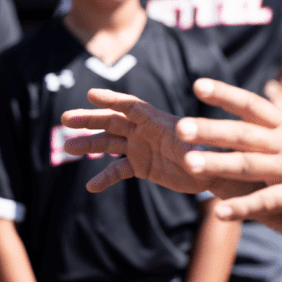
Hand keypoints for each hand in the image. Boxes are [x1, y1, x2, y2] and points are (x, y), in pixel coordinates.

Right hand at [61, 89, 208, 194]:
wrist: (216, 171)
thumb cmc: (212, 154)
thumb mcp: (200, 149)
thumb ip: (188, 147)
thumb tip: (184, 146)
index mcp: (158, 122)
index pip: (131, 106)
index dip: (112, 99)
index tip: (91, 95)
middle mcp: (146, 131)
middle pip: (113, 121)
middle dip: (89, 119)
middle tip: (65, 119)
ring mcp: (142, 148)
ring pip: (110, 143)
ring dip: (89, 144)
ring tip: (67, 147)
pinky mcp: (143, 166)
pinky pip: (119, 170)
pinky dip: (105, 176)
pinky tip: (91, 186)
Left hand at [175, 79, 281, 230]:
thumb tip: (266, 95)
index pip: (252, 105)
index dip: (224, 94)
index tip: (196, 85)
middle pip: (243, 133)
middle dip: (210, 130)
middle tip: (179, 127)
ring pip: (249, 164)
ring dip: (217, 164)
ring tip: (188, 165)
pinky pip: (266, 202)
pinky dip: (241, 208)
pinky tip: (218, 212)